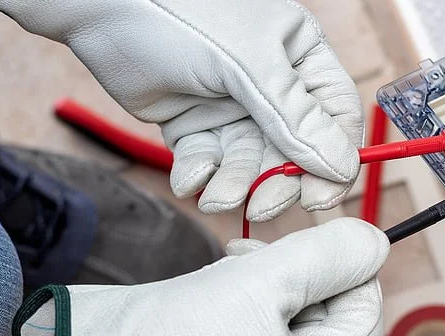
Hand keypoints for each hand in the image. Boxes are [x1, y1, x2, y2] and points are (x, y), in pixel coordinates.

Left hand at [0, 0, 363, 221]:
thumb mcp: (249, 65)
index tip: (319, 199)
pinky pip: (209, 163)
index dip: (333, 162)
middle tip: (261, 207)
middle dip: (275, 183)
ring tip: (213, 196)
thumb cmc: (181, 16)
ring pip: (247, 163)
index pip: (335, 118)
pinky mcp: (195, 125)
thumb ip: (296, 119)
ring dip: (234, 186)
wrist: (101, 10)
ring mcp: (232, 106)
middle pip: (292, 152)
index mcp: (300, 56)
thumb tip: (343, 168)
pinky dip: (200, 176)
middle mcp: (272, 84)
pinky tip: (188, 177)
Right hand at [14, 218, 387, 335]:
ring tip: (234, 265)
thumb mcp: (261, 280)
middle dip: (304, 276)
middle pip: (331, 324)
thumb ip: (327, 256)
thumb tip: (377, 243)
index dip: (351, 271)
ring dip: (275, 284)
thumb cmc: (173, 333)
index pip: (364, 320)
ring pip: (295, 327)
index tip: (318, 235)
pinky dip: (254, 308)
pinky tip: (222, 285)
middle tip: (262, 252)